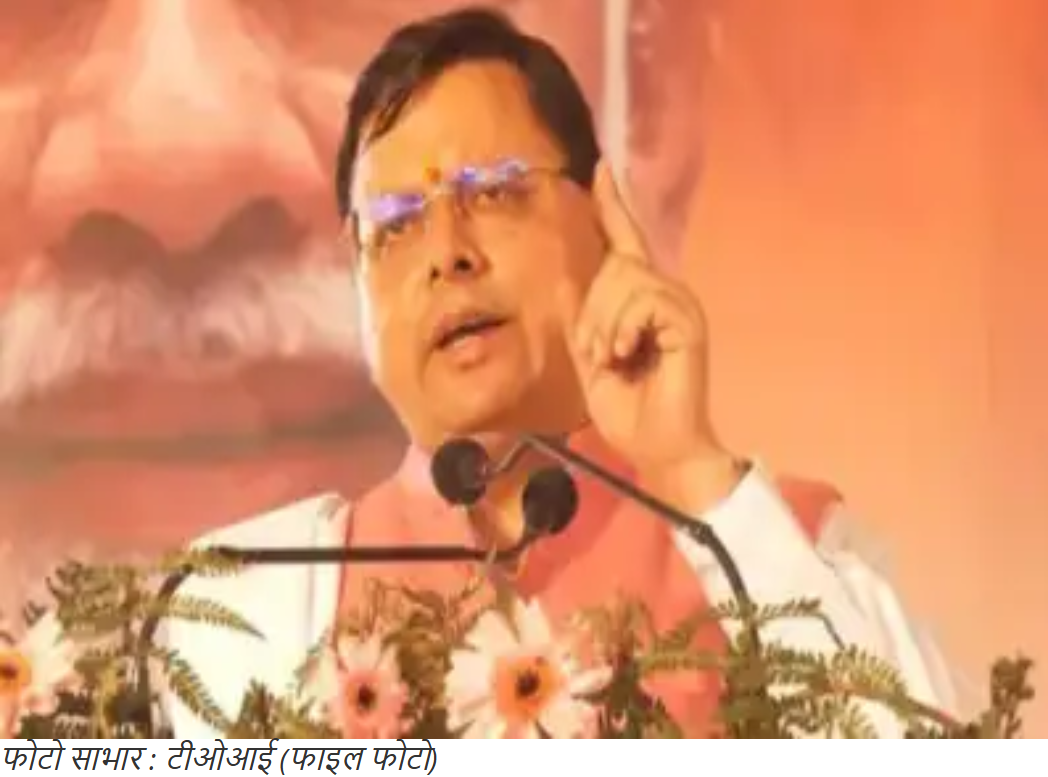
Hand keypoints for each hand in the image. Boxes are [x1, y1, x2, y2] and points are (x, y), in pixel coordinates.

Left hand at [561, 162, 737, 504]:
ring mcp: (680, 305)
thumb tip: (564, 281)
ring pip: (626, 281)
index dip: (613, 205)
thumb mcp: (589, 361)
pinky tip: (627, 355)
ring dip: (604, 323)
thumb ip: (580, 321)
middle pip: (615, 264)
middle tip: (596, 353)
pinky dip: (623, 328)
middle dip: (592, 309)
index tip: (601, 168)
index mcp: (641, 301)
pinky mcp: (687, 321)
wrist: (657, 448)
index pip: (625, 242)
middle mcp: (665, 294)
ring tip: (612, 357)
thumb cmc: (627, 411)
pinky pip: (642, 300)